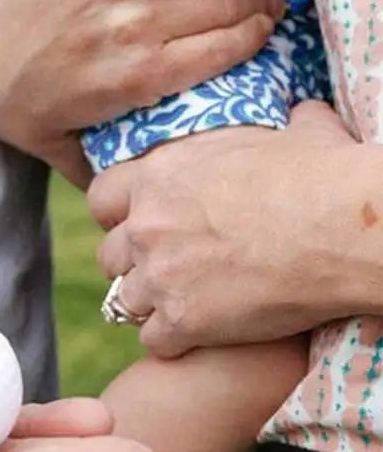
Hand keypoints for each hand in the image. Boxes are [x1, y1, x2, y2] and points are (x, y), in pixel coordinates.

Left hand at [88, 102, 362, 356]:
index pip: (101, 198)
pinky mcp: (182, 320)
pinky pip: (154, 341)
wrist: (350, 230)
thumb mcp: (294, 134)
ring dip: (152, 305)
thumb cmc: (329, 176)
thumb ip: (278, 124)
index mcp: (160, 174)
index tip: (138, 225)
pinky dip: (174, 341)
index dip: (118, 215)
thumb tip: (302, 111)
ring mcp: (160, 275)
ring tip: (186, 304)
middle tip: (167, 272)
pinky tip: (201, 334)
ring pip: (125, 302)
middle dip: (134, 265)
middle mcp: (148, 225)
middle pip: (109, 256)